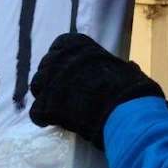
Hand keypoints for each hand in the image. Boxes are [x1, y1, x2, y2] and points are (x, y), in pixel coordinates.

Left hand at [27, 31, 166, 148]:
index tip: (69, 71)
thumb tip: (131, 67)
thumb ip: (120, 67)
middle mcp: (60, 58)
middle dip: (52, 79)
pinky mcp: (45, 105)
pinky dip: (43, 118)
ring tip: (57, 107)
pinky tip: (52, 122)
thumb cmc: (129, 86)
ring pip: (36, 86)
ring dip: (45, 96)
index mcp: (78, 45)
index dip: (63, 60)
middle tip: (63, 93)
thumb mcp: (126, 69)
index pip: (61, 45)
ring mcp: (49, 81)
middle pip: (46, 66)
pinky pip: (36, 111)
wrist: (122, 108)